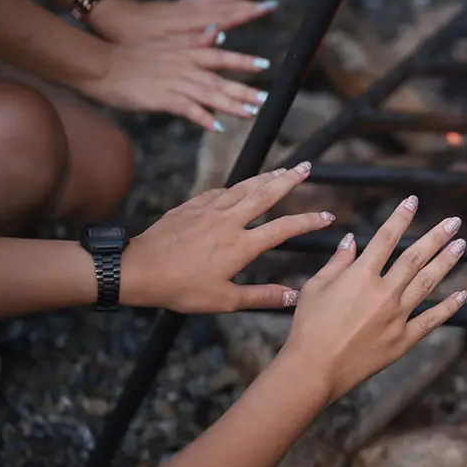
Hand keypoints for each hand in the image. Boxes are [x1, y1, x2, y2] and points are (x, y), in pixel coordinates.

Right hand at [75, 43, 270, 130]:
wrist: (102, 64)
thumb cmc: (131, 57)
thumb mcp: (166, 45)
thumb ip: (193, 44)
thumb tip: (217, 35)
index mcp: (186, 52)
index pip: (220, 55)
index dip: (243, 60)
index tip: (264, 65)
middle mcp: (184, 65)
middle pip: (220, 79)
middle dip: (244, 89)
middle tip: (265, 99)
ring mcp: (174, 81)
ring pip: (209, 94)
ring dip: (231, 105)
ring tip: (250, 113)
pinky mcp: (162, 97)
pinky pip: (187, 109)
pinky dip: (203, 117)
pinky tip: (218, 127)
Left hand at [90, 0, 277, 47]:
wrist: (112, 18)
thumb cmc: (134, 39)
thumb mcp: (161, 46)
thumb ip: (192, 42)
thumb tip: (219, 34)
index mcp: (190, 24)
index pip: (226, 17)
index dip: (247, 14)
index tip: (266, 9)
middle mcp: (191, 13)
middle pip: (226, 6)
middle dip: (249, 5)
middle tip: (272, 3)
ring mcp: (185, 7)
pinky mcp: (178, 6)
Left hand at [120, 162, 333, 312]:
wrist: (139, 269)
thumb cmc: (181, 288)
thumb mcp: (225, 300)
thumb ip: (262, 297)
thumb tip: (293, 297)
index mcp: (241, 245)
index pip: (283, 228)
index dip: (308, 221)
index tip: (327, 216)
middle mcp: (229, 221)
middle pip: (266, 194)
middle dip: (290, 179)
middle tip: (306, 166)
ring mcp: (210, 209)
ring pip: (245, 186)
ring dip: (266, 176)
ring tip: (283, 169)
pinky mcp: (192, 205)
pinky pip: (221, 191)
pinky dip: (237, 186)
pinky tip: (241, 186)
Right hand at [281, 195, 466, 402]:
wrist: (314, 369)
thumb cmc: (308, 328)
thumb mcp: (316, 287)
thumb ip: (337, 262)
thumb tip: (351, 241)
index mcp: (361, 276)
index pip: (386, 238)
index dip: (400, 217)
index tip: (413, 201)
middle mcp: (384, 292)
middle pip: (415, 258)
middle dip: (436, 236)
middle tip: (454, 222)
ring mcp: (397, 317)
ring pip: (428, 283)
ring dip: (446, 262)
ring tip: (461, 245)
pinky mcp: (403, 340)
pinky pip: (431, 321)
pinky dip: (449, 308)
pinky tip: (462, 295)